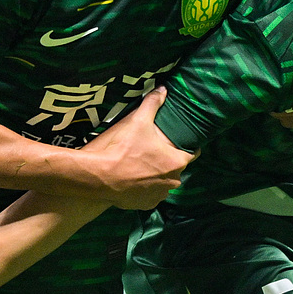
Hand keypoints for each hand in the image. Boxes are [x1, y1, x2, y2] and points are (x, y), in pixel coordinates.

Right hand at [82, 88, 191, 209]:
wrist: (100, 177)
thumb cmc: (123, 148)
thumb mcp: (138, 121)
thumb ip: (153, 103)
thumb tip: (163, 88)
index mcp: (176, 161)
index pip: (192, 153)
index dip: (187, 146)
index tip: (180, 141)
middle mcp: (173, 181)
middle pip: (175, 168)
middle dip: (167, 160)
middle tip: (152, 150)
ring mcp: (159, 195)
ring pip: (163, 182)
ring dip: (156, 175)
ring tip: (141, 165)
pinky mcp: (145, 205)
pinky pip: (150, 194)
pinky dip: (144, 188)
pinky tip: (133, 179)